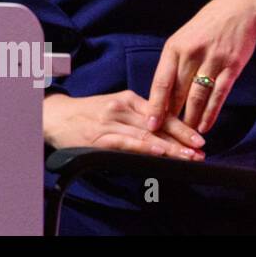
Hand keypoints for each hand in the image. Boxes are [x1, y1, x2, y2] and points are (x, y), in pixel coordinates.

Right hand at [44, 91, 204, 158]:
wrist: (54, 116)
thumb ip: (136, 117)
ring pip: (147, 134)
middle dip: (182, 139)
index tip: (200, 139)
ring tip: (189, 157)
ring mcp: (111, 122)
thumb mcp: (113, 108)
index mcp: (127, 99)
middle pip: (158, 124)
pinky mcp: (100, 136)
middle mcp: (121, 108)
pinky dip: (145, 146)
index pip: (161, 113)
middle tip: (201, 150)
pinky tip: (159, 151)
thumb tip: (165, 135)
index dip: (182, 127)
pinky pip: (127, 142)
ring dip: (171, 147)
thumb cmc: (85, 115)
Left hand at [146, 0, 255, 135]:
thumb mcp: (183, 39)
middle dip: (170, 116)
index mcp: (174, 48)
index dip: (155, 105)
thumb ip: (174, 63)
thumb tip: (163, 92)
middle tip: (165, 136)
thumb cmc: (206, 26)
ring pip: (198, 96)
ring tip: (186, 136)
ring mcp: (212, 60)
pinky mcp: (232, 66)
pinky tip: (206, 125)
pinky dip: (212, 112)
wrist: (238, 9)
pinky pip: (219, 94)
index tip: (150, 123)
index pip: (161, 82)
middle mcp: (191, 54)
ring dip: (191, 118)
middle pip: (178, 92)